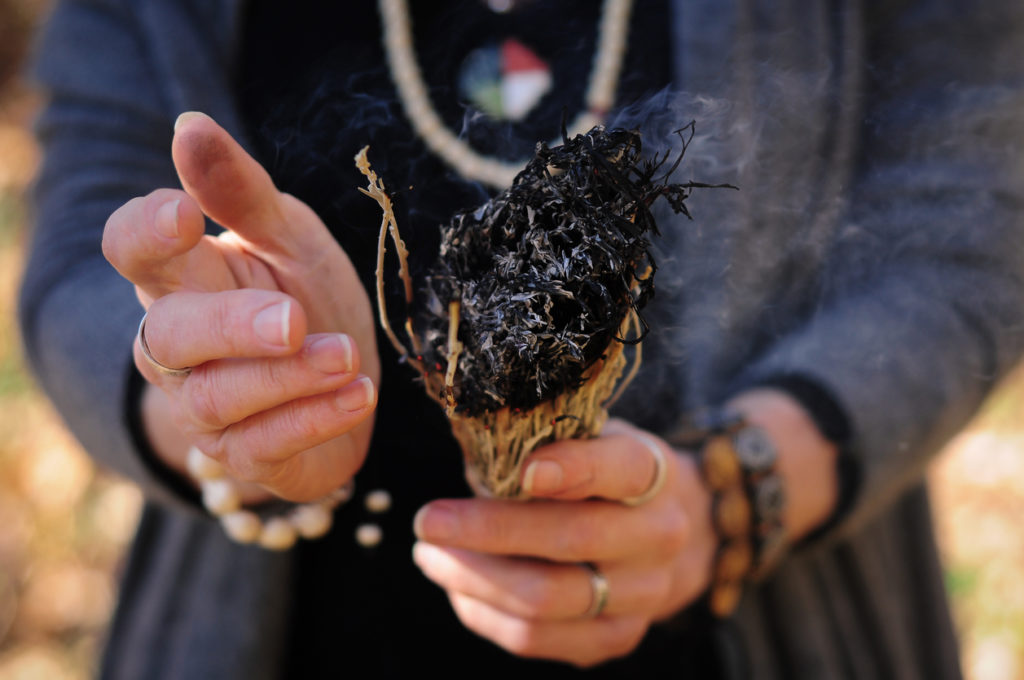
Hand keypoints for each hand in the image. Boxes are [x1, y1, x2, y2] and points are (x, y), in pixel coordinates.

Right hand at [103, 112, 379, 501]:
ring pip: (219, 398)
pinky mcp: (247, 457)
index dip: (146, 235)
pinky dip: (314, 420)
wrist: (343, 386)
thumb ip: (243, 193)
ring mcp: (207, 408)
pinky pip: (265, 446)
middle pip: (170, 336)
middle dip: (230, 327)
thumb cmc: (306, 299)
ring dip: (287, 378)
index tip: (182, 213)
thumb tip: (189, 125)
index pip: (132, 253)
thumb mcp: (288, 238)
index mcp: (185, 278)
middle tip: (291, 317)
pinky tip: (358, 395)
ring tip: (346, 356)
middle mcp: (179, 348)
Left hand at [411, 419, 714, 666]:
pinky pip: (536, 639)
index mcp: (654, 474)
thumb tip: (475, 447)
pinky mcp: (616, 637)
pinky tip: (459, 587)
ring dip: (474, 579)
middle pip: (571, 539)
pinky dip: (485, 614)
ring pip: (546, 599)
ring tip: (431, 556)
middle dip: (489, 531)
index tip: (523, 470)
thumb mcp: (593, 439)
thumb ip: (546, 441)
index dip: (574, 469)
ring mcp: (643, 594)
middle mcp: (658, 537)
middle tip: (429, 521)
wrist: (671, 534)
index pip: (622, 469)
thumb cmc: (608, 476)